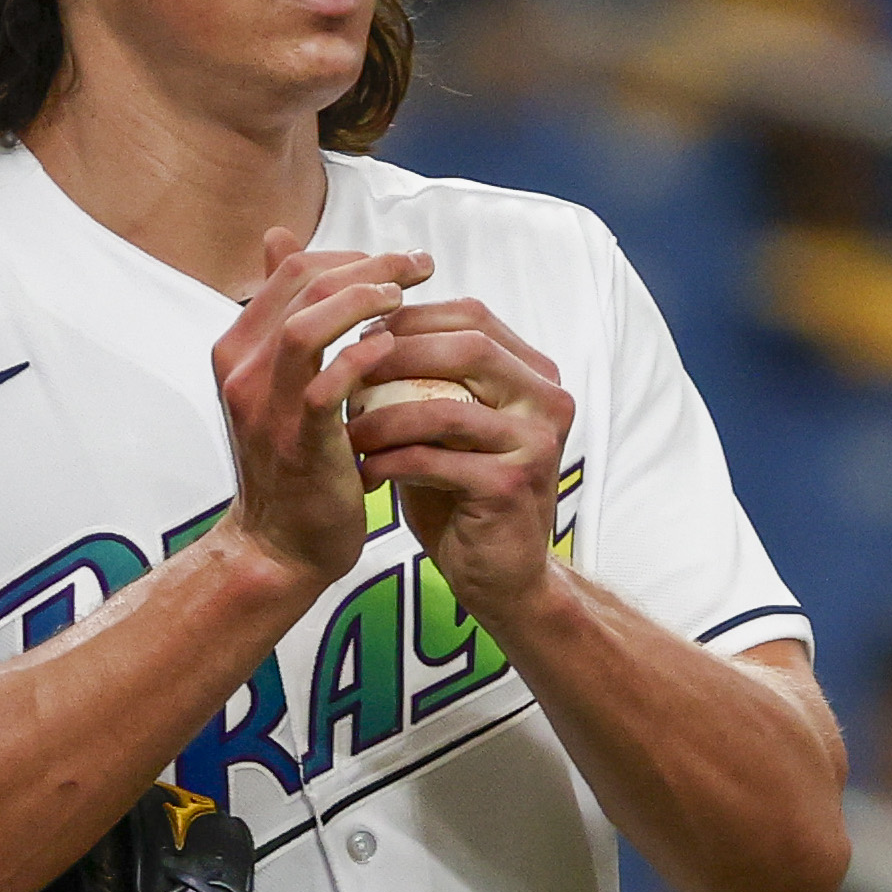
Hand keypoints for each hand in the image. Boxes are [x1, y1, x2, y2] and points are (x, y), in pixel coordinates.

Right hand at [210, 232, 430, 590]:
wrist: (279, 545)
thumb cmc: (294, 463)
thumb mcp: (283, 386)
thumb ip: (288, 320)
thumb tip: (282, 242)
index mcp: (239, 348)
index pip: (292, 270)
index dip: (351, 255)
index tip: (398, 263)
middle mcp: (242, 369)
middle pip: (301, 284)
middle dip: (369, 265)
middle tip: (420, 265)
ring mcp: (264, 405)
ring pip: (305, 327)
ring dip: (363, 302)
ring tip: (406, 298)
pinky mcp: (296, 441)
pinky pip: (324, 386)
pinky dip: (361, 359)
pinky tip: (393, 348)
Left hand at [336, 299, 578, 630]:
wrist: (500, 575)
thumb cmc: (462, 495)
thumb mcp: (445, 424)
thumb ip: (423, 376)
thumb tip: (360, 324)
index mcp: (535, 374)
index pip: (471, 317)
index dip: (409, 318)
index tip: (357, 339)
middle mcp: (548, 399)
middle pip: (467, 346)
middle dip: (394, 356)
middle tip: (343, 373)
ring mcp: (536, 441)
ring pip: (445, 406)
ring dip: (383, 417)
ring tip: (346, 431)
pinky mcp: (513, 484)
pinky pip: (436, 460)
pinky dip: (391, 462)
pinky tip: (364, 472)